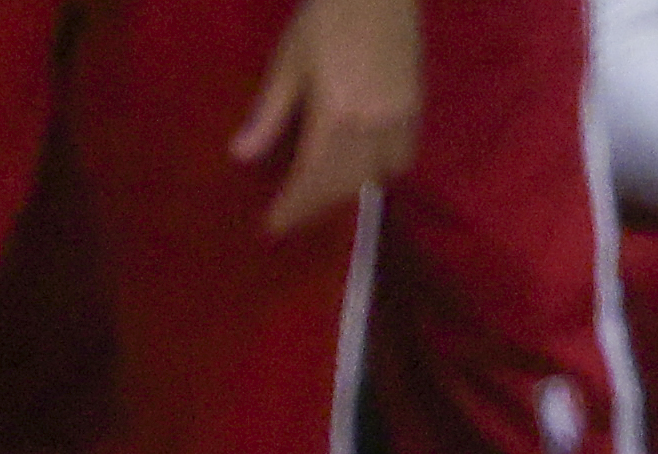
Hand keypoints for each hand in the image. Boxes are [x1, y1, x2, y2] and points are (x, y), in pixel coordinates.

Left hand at [234, 0, 417, 233]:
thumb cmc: (327, 15)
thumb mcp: (289, 62)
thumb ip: (269, 113)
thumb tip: (241, 156)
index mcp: (336, 115)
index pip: (311, 180)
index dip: (291, 209)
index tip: (271, 228)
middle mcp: (372, 122)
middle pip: (344, 186)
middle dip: (315, 207)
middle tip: (290, 217)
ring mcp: (399, 114)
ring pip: (375, 176)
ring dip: (345, 193)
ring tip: (319, 198)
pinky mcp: (416, 102)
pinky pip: (402, 155)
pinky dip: (380, 171)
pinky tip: (359, 171)